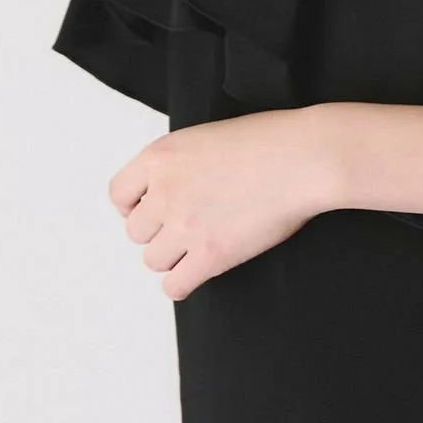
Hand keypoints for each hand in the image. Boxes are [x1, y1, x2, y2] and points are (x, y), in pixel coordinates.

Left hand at [107, 107, 337, 300]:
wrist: (304, 158)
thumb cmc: (269, 141)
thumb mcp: (207, 136)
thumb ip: (179, 164)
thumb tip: (166, 194)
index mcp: (161, 156)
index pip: (118, 194)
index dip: (134, 207)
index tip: (153, 211)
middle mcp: (164, 191)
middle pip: (135, 231)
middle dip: (158, 232)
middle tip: (187, 227)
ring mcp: (185, 224)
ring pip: (153, 260)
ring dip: (173, 257)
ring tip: (199, 246)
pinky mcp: (210, 254)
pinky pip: (174, 286)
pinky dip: (183, 283)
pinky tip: (199, 271)